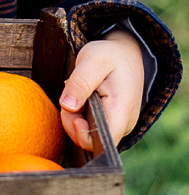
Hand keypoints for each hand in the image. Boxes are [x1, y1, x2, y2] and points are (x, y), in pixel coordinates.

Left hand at [59, 27, 144, 150]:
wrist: (127, 53)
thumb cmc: (111, 55)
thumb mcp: (93, 60)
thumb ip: (80, 82)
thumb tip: (67, 106)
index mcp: (122, 109)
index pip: (105, 141)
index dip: (84, 135)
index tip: (73, 114)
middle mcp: (124, 123)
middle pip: (91, 138)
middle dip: (73, 120)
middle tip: (70, 90)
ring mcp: (119, 124)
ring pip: (89, 133)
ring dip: (74, 115)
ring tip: (77, 90)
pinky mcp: (112, 122)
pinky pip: (92, 126)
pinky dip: (81, 114)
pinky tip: (82, 97)